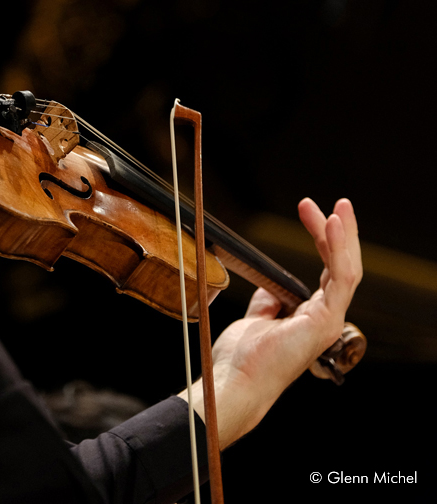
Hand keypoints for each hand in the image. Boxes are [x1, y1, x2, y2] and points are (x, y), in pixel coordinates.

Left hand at [178, 198, 361, 448]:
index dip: (322, 238)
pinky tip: (332, 225)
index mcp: (311, 316)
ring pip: (347, 269)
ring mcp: (329, 321)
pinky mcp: (326, 321)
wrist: (235, 379)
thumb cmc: (243, 357)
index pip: (326, 269)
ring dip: (344, 236)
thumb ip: (269, 300)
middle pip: (341, 266)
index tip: (310, 210)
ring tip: (339, 208)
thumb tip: (269, 284)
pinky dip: (339, 249)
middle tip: (336, 203)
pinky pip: (340, 278)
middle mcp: (325, 318)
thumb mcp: (257, 316)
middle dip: (339, 232)